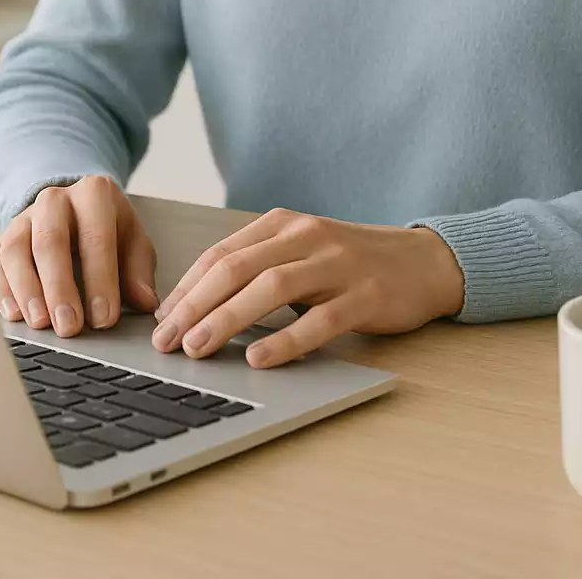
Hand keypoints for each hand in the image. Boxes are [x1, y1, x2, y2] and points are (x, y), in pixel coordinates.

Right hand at [0, 175, 159, 335]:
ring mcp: (23, 217)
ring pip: (15, 249)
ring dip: (26, 289)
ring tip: (40, 323)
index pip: (96, 236)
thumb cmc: (107, 229)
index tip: (104, 318)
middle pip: (50, 240)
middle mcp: (54, 199)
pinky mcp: (0, 237)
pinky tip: (14, 315)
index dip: (100, 279)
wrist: (73, 206)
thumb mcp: (131, 239)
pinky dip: (0, 290)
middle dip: (59, 287)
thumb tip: (146, 302)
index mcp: (94, 194)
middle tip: (69, 327)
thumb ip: (138, 269)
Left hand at [150, 207, 465, 368]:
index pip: (221, 254)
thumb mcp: (301, 255)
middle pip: (237, 267)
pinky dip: (285, 339)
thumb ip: (258, 271)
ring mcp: (338, 263)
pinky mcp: (366, 294)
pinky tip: (259, 357)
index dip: (185, 288)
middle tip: (166, 340)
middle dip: (195, 305)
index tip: (159, 320)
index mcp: (284, 224)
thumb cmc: (351, 265)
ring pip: (271, 287)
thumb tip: (194, 309)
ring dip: (228, 318)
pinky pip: (319, 318)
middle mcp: (307, 236)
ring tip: (199, 348)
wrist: (422, 262)